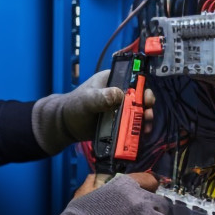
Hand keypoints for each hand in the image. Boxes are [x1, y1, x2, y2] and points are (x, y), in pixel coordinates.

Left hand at [31, 71, 157, 154]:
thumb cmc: (74, 106)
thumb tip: (118, 95)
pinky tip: (141, 135)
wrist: (67, 125)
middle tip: (148, 113)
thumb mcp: (87, 99)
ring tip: (145, 127)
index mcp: (113, 80)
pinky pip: (133, 124)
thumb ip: (101, 97)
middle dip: (147, 105)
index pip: (133, 79)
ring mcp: (121, 109)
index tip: (146, 97)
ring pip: (139, 111)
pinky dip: (138, 129)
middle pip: (140, 96)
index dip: (142, 87)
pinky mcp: (120, 122)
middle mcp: (120, 93)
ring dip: (145, 119)